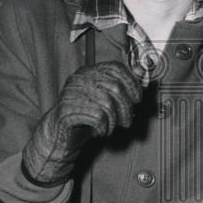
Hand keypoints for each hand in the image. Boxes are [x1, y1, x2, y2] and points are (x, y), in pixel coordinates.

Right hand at [21, 61, 141, 186]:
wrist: (60, 134)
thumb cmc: (85, 116)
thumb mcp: (104, 100)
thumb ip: (121, 90)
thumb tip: (142, 82)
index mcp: (89, 72)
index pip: (115, 68)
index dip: (131, 83)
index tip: (137, 99)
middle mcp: (79, 79)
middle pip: (115, 88)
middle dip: (126, 109)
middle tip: (126, 122)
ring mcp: (71, 94)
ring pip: (108, 104)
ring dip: (114, 121)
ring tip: (109, 128)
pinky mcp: (67, 111)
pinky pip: (97, 117)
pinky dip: (104, 128)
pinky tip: (99, 131)